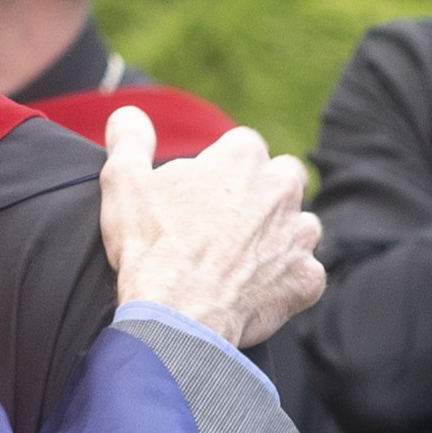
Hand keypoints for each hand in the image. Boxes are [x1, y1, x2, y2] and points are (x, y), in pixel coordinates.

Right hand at [99, 106, 323, 345]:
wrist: (176, 318)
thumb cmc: (150, 248)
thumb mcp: (124, 183)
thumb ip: (129, 140)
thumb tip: (128, 114)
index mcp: (242, 157)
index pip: (243, 145)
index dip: (220, 168)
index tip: (200, 195)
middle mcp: (281, 189)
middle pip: (283, 177)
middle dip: (263, 193)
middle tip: (226, 224)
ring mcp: (299, 235)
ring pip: (300, 224)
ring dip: (278, 237)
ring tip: (241, 260)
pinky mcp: (307, 278)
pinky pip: (305, 273)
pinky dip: (286, 282)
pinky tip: (254, 292)